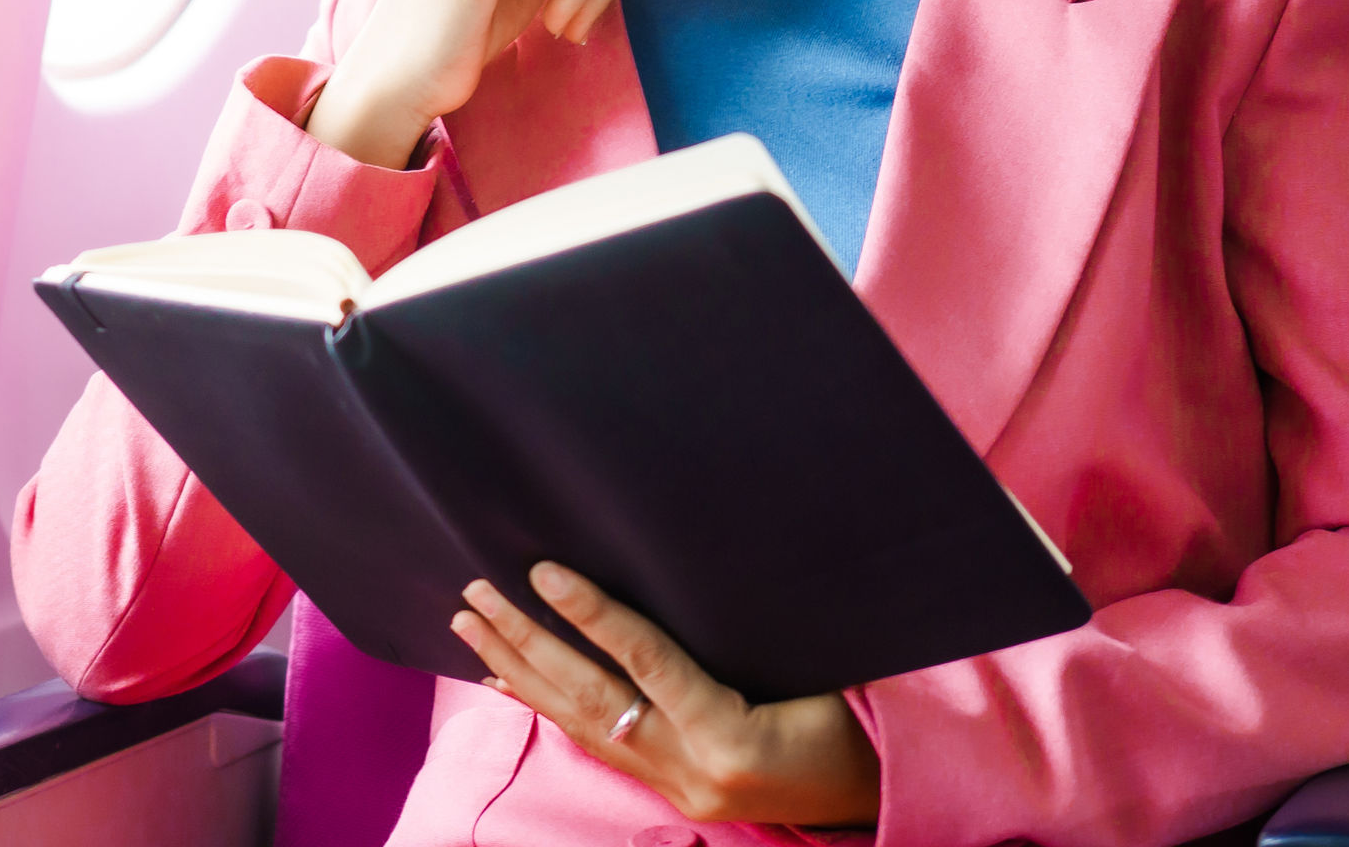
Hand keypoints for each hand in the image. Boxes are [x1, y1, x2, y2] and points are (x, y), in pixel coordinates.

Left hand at [453, 563, 879, 830]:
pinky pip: (595, 742)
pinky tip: (508, 677)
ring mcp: (675, 788)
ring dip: (521, 668)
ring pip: (581, 724)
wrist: (878, 793)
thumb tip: (688, 556)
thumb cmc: (859, 719)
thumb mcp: (819, 668)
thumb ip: (751, 631)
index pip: (649, 665)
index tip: (542, 570)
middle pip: (593, 699)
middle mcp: (692, 772)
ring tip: (470, 622)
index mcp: (733, 739)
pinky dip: (547, 705)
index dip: (595, 616)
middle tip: (476, 592)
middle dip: (529, 642)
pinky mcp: (668, 793)